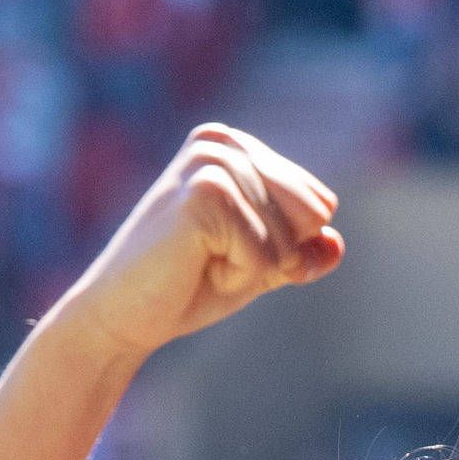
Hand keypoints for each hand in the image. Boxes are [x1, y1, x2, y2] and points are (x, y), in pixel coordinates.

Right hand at [46, 125, 342, 367]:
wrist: (122, 316)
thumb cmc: (186, 286)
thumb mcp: (258, 266)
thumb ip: (302, 252)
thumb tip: (336, 245)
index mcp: (235, 146)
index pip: (316, 203)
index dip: (286, 247)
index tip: (230, 254)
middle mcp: (222, 143)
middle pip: (309, 216)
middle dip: (273, 257)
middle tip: (213, 263)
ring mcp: (211, 162)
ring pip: (287, 237)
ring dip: (252, 269)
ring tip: (200, 264)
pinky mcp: (205, 194)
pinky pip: (265, 254)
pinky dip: (238, 276)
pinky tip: (194, 268)